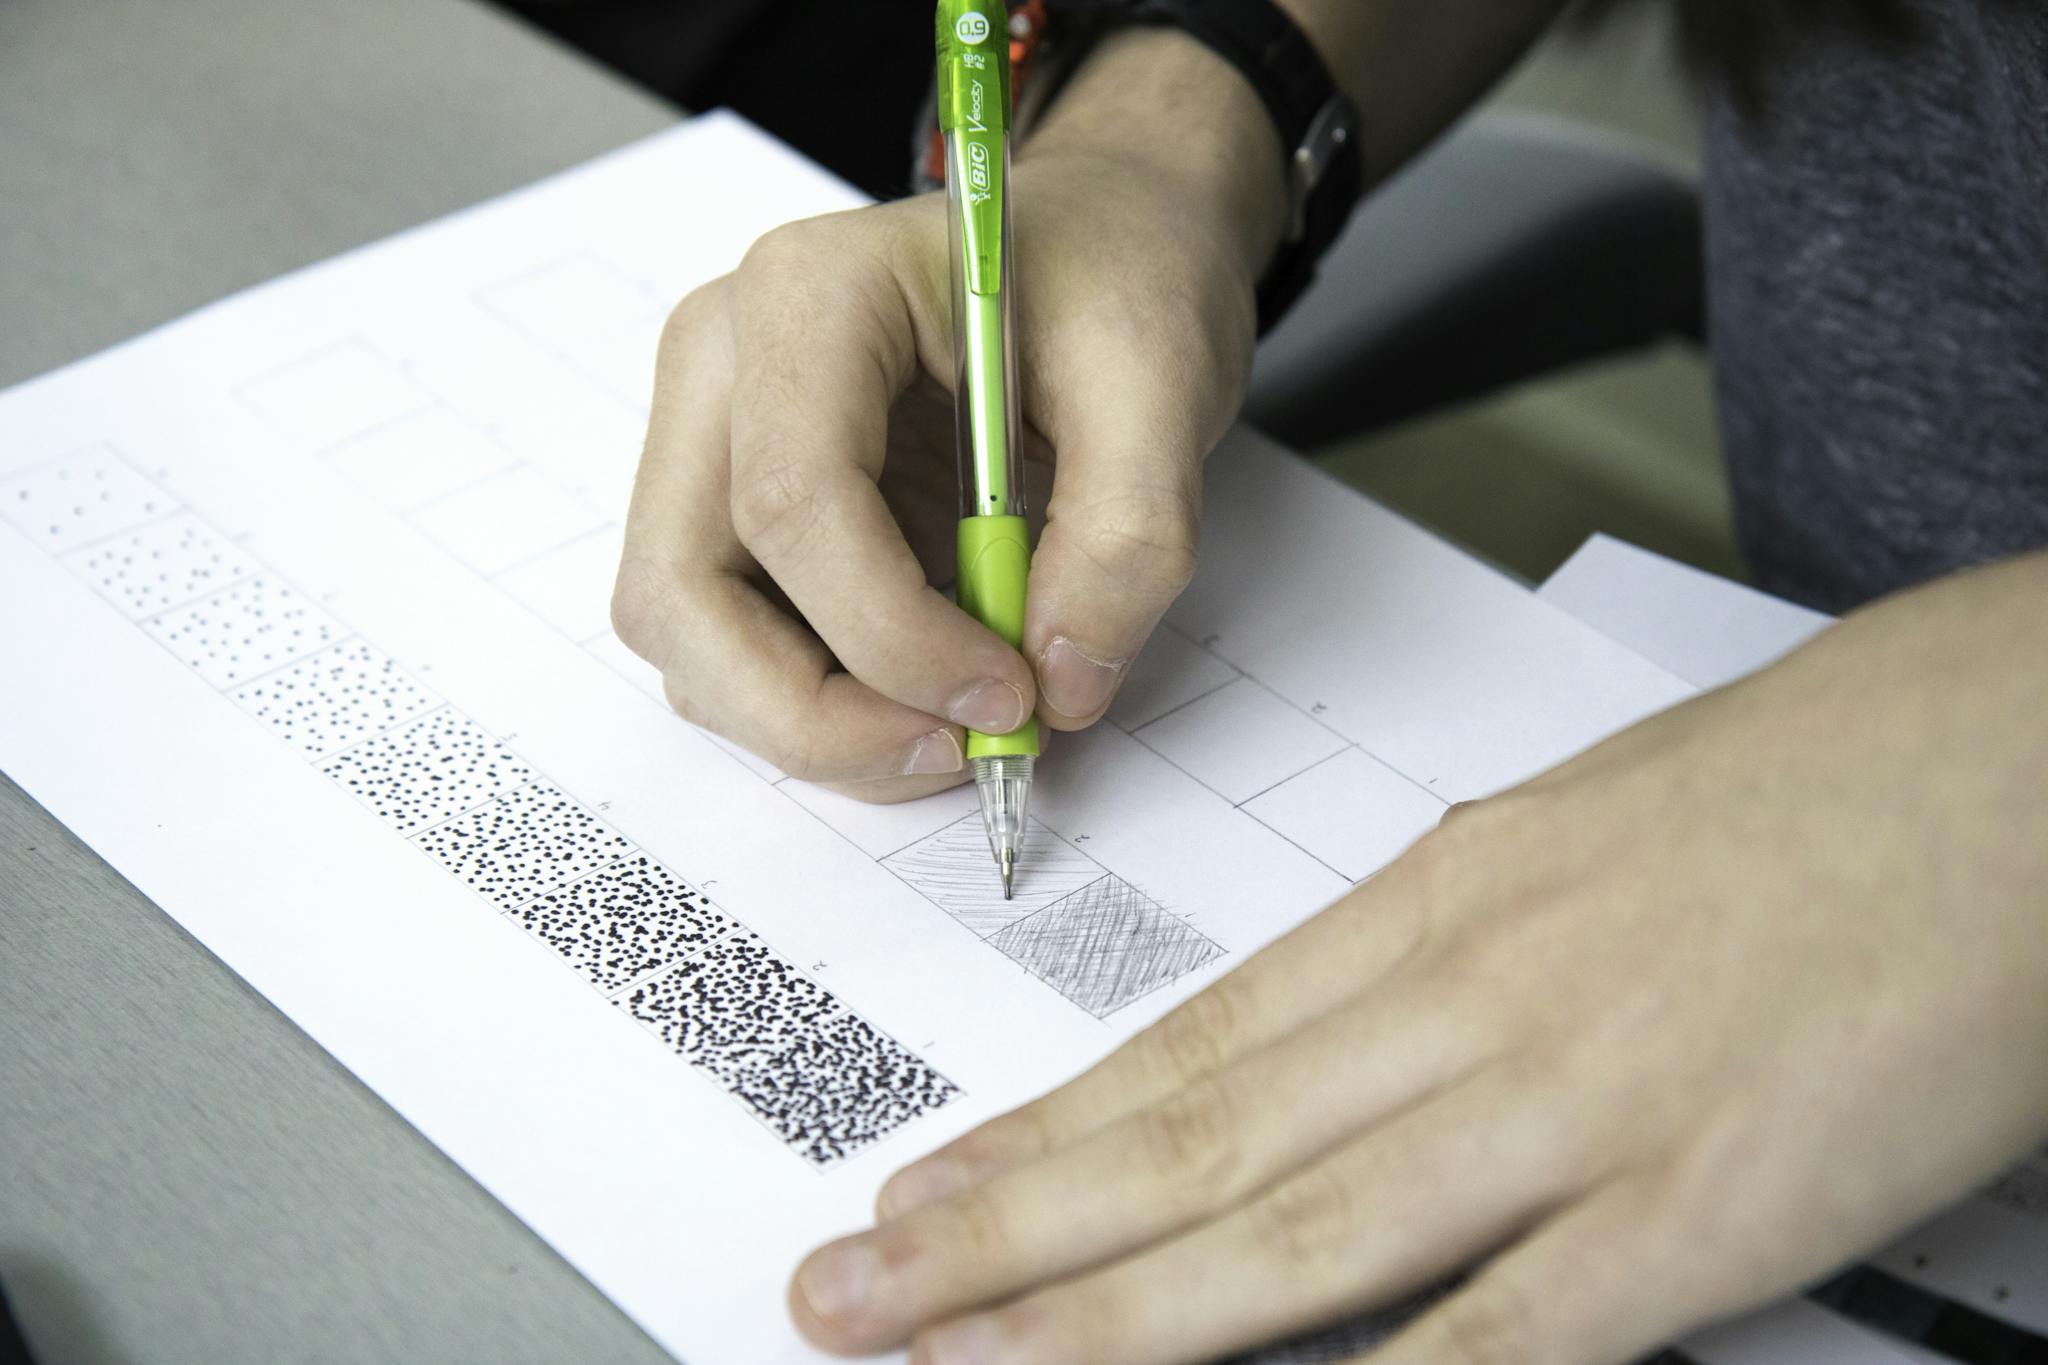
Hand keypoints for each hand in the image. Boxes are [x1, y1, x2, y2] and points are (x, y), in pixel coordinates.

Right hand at [611, 31, 1284, 800]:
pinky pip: (729, 642)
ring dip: (810, 723)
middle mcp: (722, 362)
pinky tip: (924, 696)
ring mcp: (709, 437)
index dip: (894, 635)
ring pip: (687, 636)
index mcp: (810, 293)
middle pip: (684, 590)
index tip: (1012, 695)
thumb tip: (1059, 687)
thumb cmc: (1116, 279)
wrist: (1100, 243)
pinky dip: (817, 703)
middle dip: (812, 714)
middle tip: (953, 754)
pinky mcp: (731, 506)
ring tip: (954, 730)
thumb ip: (1128, 537)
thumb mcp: (1165, 384)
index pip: (792, 501)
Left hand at [788, 554, 2047, 1363]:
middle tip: (854, 1291)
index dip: (1037, 1137)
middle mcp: (1466, 998)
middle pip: (1189, 1140)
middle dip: (1003, 1234)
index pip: (1190, 1043)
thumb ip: (1453, 947)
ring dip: (1106, 1315)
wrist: (2012, 751)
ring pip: (1287, 1231)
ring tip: (957, 1356)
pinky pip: (1503, 1331)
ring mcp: (1573, 1105)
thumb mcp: (1581, 838)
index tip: (923, 1192)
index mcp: (1439, 902)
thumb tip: (1343, 1027)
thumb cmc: (1815, 782)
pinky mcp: (1701, 1203)